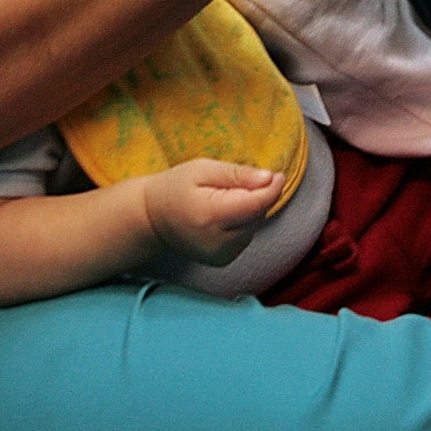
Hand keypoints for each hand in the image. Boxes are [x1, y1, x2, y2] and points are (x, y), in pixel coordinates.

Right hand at [141, 158, 283, 265]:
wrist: (153, 218)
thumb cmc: (176, 187)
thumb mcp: (203, 169)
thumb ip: (237, 174)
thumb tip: (269, 178)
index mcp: (211, 216)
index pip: (256, 205)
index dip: (272, 189)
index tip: (277, 175)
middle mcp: (218, 242)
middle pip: (258, 216)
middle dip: (258, 197)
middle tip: (237, 183)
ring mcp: (220, 255)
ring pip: (255, 227)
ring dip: (250, 211)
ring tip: (224, 200)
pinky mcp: (223, 261)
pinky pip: (246, 237)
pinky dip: (243, 224)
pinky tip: (223, 216)